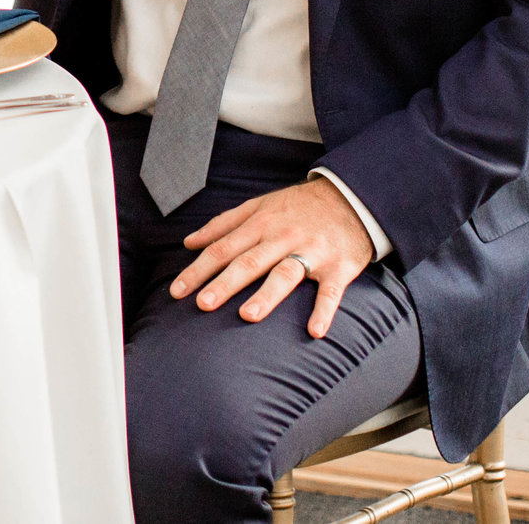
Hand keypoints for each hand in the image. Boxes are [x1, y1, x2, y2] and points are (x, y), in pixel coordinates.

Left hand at [168, 178, 376, 338]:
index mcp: (260, 224)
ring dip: (267, 295)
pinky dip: (324, 310)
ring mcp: (312, 252)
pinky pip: (331, 292)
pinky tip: (314, 331)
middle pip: (249, 262)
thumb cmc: (297, 206)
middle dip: (224, 283)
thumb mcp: (258, 206)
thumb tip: (189, 242)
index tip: (177, 291)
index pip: (223, 249)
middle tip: (202, 304)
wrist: (351, 198)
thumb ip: (223, 225)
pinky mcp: (339, 268)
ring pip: (285, 273)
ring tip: (248, 316)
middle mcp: (282, 238)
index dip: (199, 270)